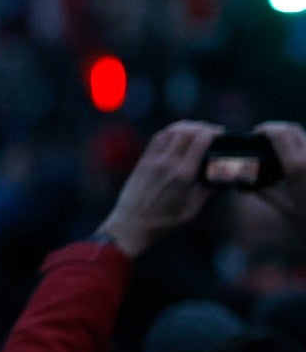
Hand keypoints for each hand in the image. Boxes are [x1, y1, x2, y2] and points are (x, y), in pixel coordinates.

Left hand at [97, 122, 220, 256]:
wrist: (129, 225)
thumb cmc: (163, 222)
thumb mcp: (192, 211)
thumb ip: (207, 191)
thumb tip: (221, 176)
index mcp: (183, 175)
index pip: (200, 141)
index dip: (213, 132)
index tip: (222, 133)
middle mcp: (167, 163)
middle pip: (187, 131)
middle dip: (203, 127)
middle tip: (212, 131)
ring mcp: (153, 160)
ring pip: (171, 131)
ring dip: (187, 126)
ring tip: (197, 130)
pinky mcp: (142, 161)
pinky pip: (157, 139)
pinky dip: (170, 131)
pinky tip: (178, 134)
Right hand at [256, 123, 305, 225]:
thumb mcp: (286, 206)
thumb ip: (264, 191)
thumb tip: (243, 181)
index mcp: (296, 167)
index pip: (279, 134)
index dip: (264, 129)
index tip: (256, 134)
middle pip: (290, 128)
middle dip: (274, 128)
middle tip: (264, 137)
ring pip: (302, 134)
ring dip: (287, 134)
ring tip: (277, 146)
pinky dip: (298, 144)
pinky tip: (293, 156)